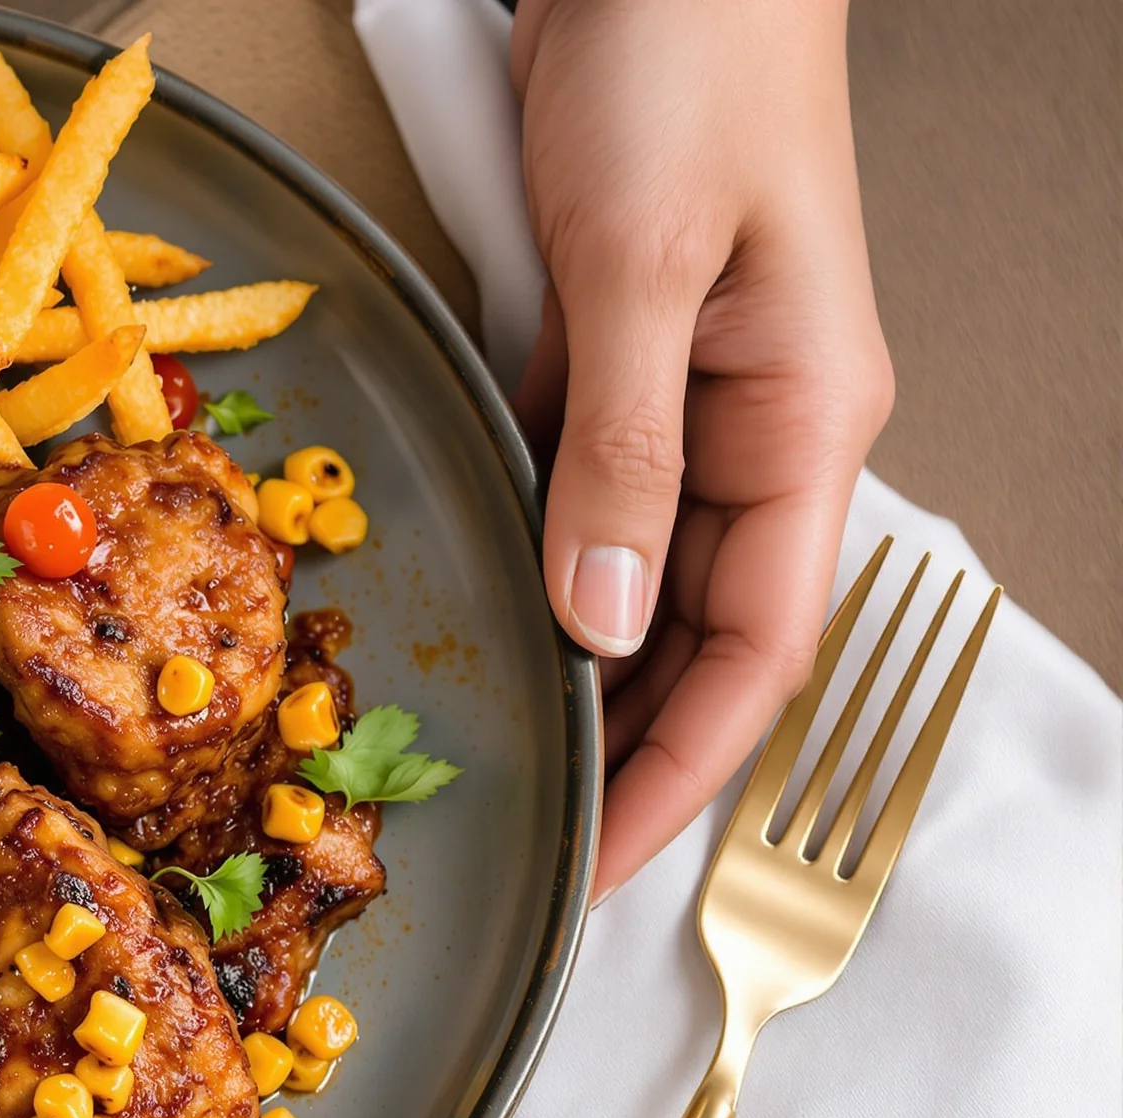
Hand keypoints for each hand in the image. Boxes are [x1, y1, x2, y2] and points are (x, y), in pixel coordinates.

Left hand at [510, 0, 894, 901]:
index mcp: (803, 416)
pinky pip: (580, 486)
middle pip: (697, 628)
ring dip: (576, 662)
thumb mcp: (645, 261)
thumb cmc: (688, 62)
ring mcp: (684, 387)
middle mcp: (755, 421)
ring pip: (634, 569)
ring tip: (503, 756)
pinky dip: (539, 555)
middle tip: (535, 839)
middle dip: (626, 741)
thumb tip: (603, 618)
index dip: (685, 768)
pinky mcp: (614, 346)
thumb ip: (624, 445)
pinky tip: (487, 607)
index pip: (758, 646)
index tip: (610, 864)